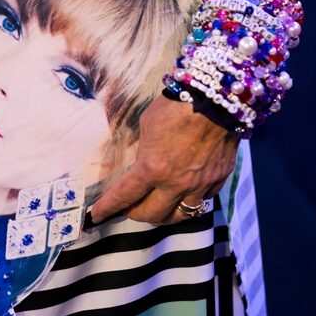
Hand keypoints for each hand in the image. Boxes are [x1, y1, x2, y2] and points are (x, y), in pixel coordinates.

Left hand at [91, 97, 239, 223]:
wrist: (216, 100)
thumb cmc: (176, 106)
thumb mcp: (148, 124)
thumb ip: (144, 148)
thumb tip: (143, 160)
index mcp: (152, 168)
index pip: (124, 196)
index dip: (108, 207)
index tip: (96, 215)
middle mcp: (175, 183)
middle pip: (151, 214)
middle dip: (136, 214)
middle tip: (131, 207)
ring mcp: (199, 185)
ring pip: (179, 216)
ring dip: (164, 214)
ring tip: (158, 207)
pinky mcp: (218, 180)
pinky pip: (203, 200)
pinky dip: (191, 199)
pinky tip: (186, 191)